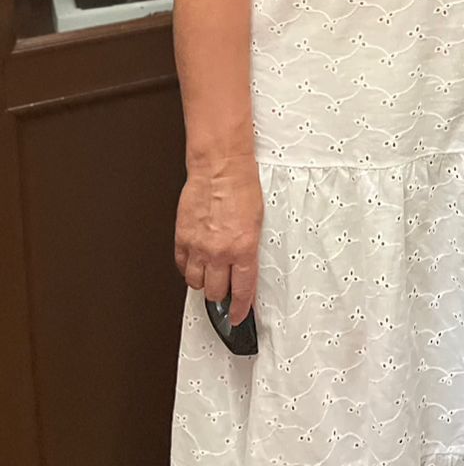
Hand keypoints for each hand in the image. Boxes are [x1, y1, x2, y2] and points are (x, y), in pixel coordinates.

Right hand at [174, 154, 262, 325]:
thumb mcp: (258, 222)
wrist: (220, 167)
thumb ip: (249, 249)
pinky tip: (195, 261)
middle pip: (215, 293)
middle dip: (221, 295)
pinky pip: (182, 265)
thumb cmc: (242, 186)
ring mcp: (198, 246)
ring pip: (196, 283)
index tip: (239, 318)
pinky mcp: (182, 238)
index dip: (240, 309)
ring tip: (210, 272)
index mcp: (244, 248)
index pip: (242, 290)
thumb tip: (245, 267)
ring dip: (204, 281)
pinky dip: (189, 268)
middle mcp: (220, 251)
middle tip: (223, 289)